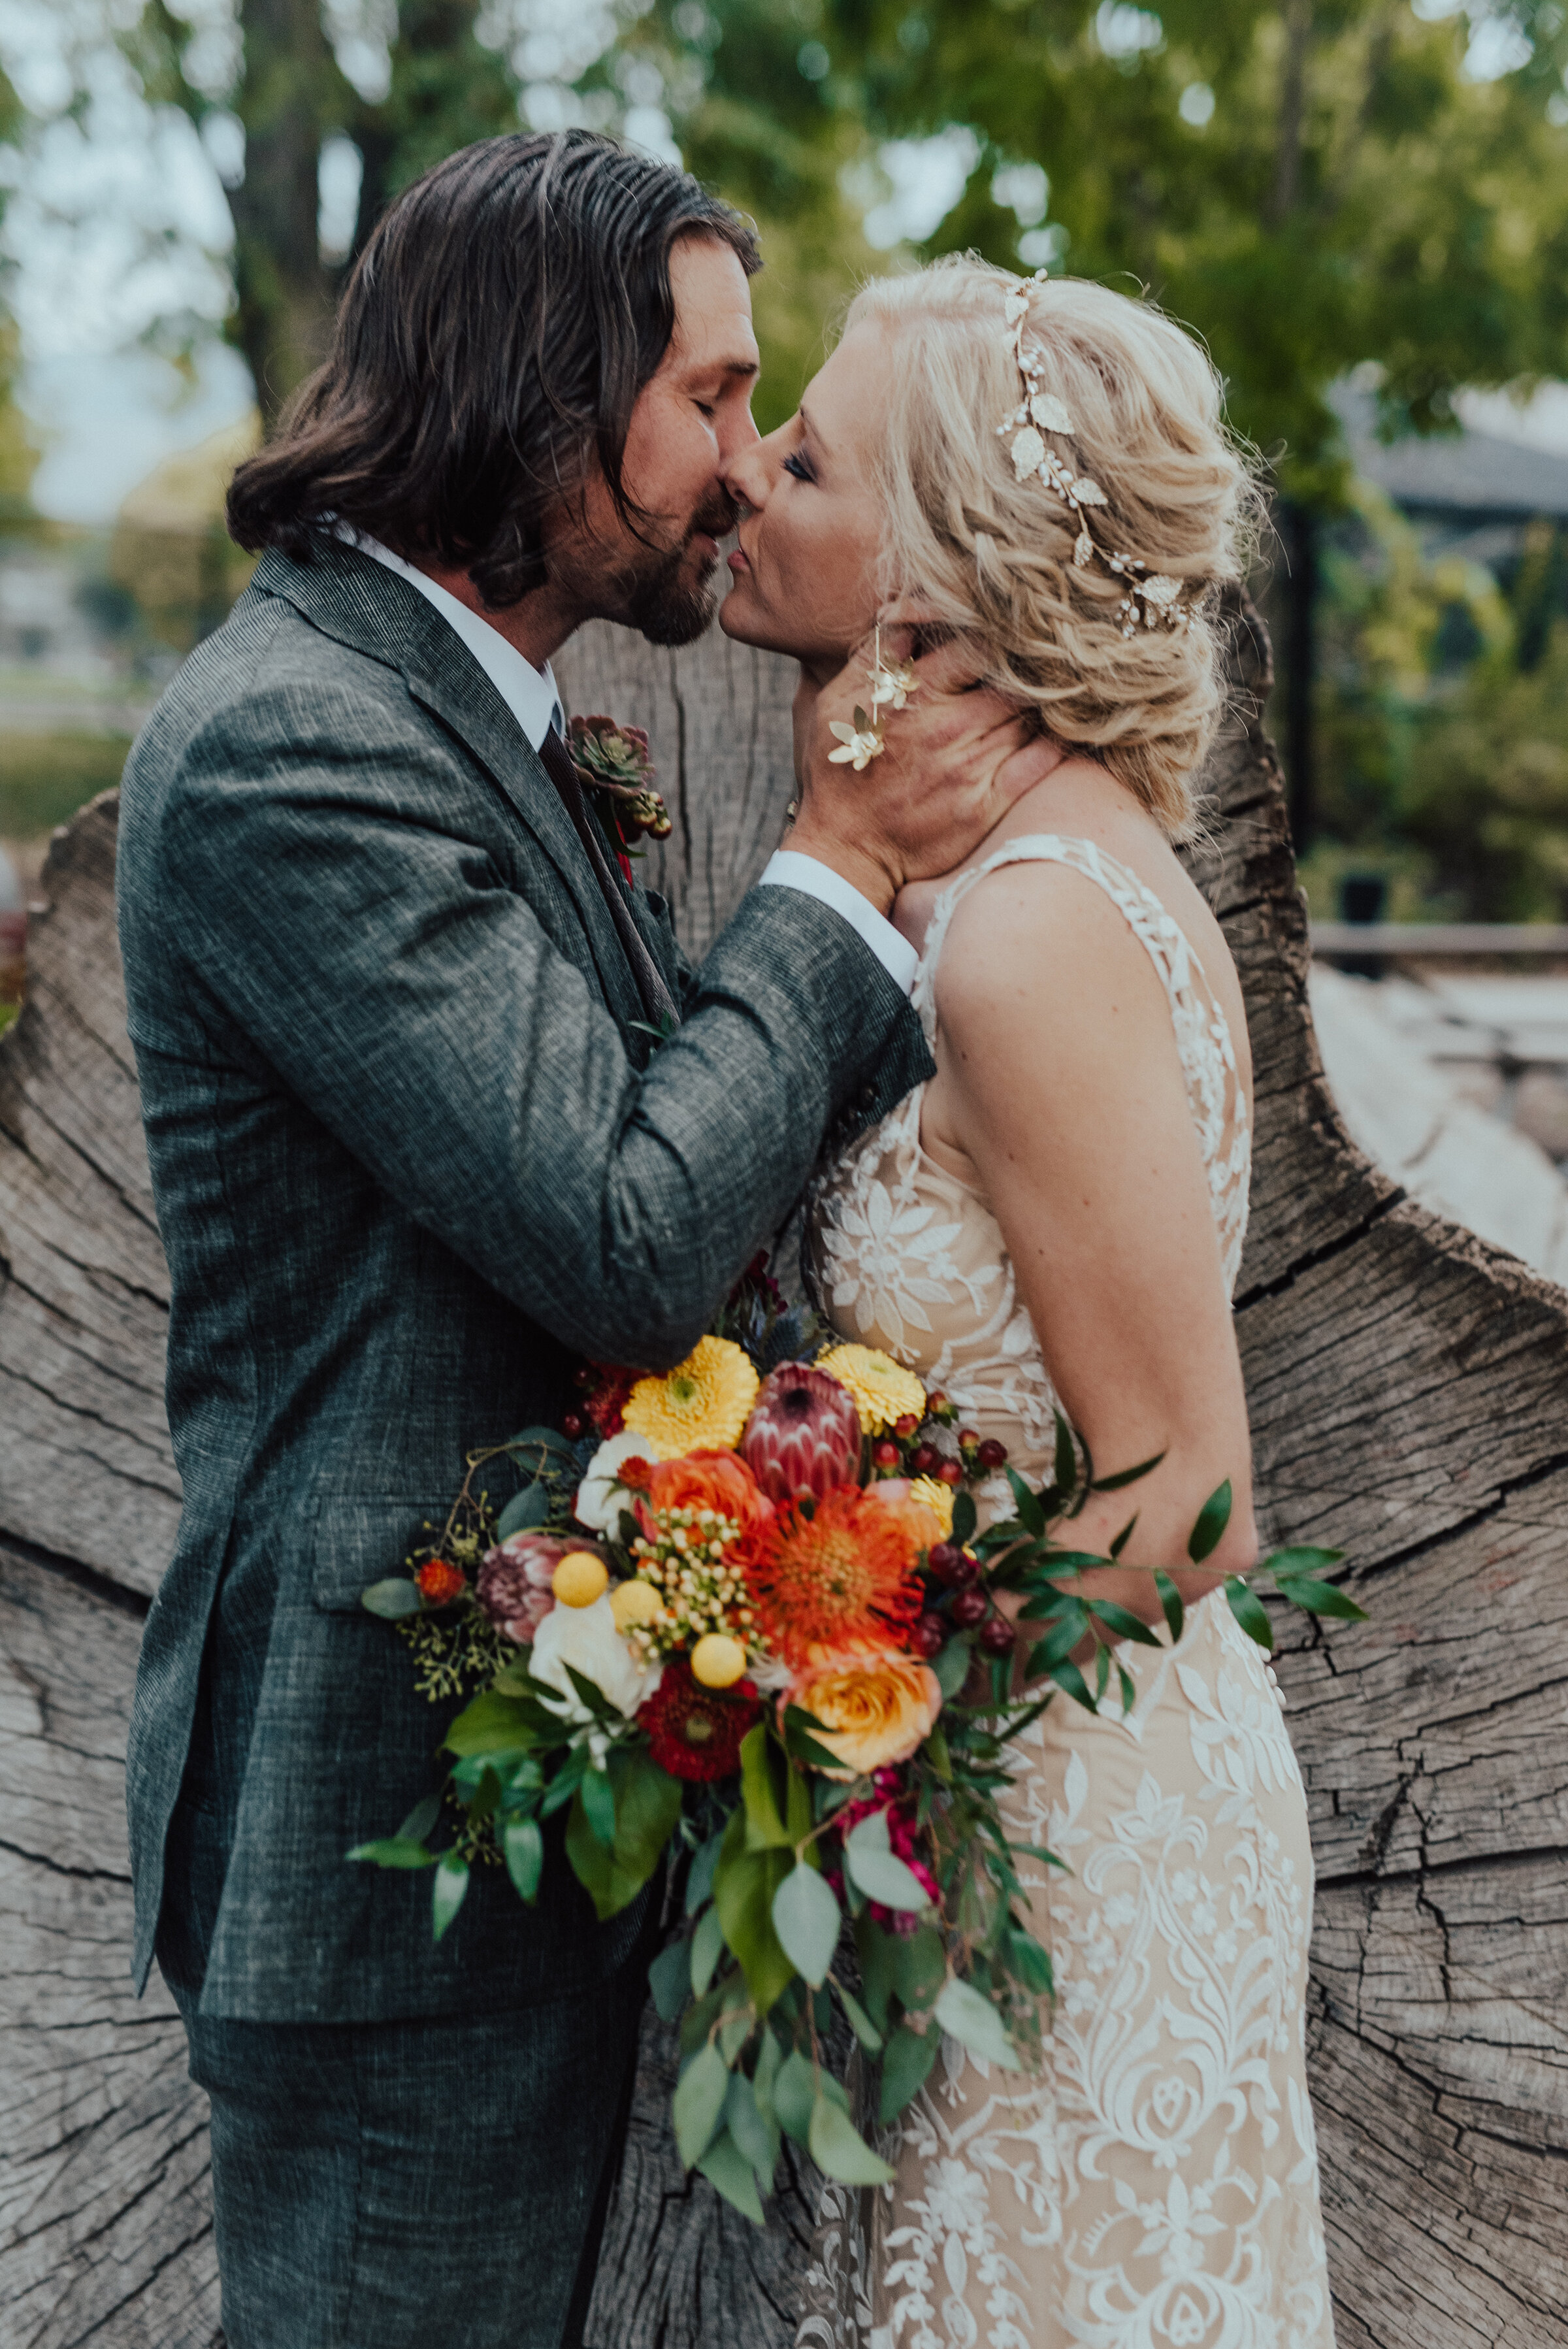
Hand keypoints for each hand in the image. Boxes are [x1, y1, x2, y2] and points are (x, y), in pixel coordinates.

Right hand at [788, 625, 1059, 914]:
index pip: (976, 642)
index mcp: (914, 696)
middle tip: (1036, 661)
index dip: (995, 633)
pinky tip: (1056, 730)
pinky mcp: (986, 804)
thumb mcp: (835, 704)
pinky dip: (1054, 741)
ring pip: (1028, 713)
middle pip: (1011, 677)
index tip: (1003, 633)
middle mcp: (948, 728)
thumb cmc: (840, 774)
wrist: (846, 852)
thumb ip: (873, 657)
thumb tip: (909, 613)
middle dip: (1024, 668)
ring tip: (1048, 692)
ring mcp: (970, 767)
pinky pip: (1039, 762)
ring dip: (1039, 702)